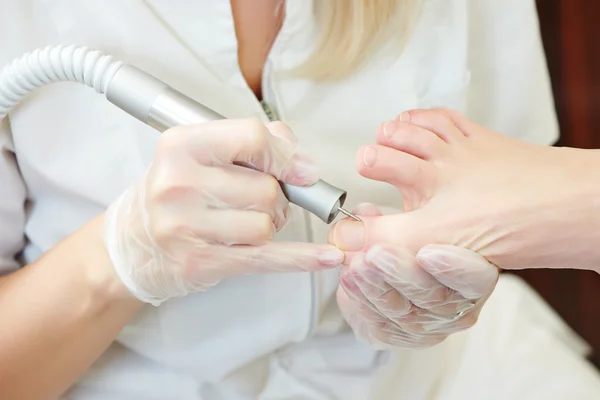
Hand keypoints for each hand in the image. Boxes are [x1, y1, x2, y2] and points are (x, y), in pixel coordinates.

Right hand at [104, 119, 343, 305]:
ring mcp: (186, 226)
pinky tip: (328, 257)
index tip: (302, 169)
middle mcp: (179, 184)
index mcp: (181, 146)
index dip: (285, 154)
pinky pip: (266, 258)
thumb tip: (303, 161)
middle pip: (266, 188)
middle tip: (258, 201)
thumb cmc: (174, 192)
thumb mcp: (198, 153)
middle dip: (275, 197)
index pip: (253, 138)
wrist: (133, 241)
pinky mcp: (199, 261)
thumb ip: (252, 142)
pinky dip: (302, 258)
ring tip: (248, 222)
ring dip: (270, 224)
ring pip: (266, 224)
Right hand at [332, 108, 599, 271]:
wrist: (562, 204)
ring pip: (421, 126)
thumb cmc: (506, 224)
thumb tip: (344, 237)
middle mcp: (440, 159)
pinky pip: (452, 119)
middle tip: (367, 160)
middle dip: (376, 151)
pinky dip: (432, 116)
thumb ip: (383, 237)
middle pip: (397, 142)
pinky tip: (427, 121)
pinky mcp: (486, 141)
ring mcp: (464, 147)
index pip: (377, 177)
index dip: (359, 188)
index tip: (350, 211)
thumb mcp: (431, 239)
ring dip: (401, 127)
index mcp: (424, 182)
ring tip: (389, 132)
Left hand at [332, 204, 497, 348]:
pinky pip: (382, 327)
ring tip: (354, 263)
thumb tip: (358, 218)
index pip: (474, 277)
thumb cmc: (416, 240)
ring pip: (404, 314)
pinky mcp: (402, 337)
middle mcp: (457, 306)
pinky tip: (349, 281)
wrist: (398, 272)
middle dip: (400, 273)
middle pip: (433, 297)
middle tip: (376, 254)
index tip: (428, 252)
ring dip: (375, 287)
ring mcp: (430, 326)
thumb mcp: (407, 219)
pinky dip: (362, 302)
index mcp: (473, 275)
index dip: (454, 268)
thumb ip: (387, 219)